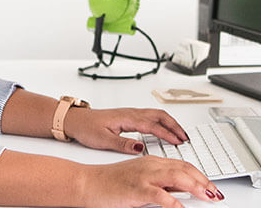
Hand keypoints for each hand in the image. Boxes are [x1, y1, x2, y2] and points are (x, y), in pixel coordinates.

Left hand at [64, 107, 188, 154]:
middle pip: (159, 116)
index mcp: (127, 118)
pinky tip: (164, 129)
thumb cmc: (86, 128)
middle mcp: (131, 113)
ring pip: (156, 114)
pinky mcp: (128, 116)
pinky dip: (162, 122)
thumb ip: (123, 144)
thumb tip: (140, 148)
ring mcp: (130, 113)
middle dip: (174, 126)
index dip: (167, 134)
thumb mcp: (103, 140)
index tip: (178, 141)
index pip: (153, 125)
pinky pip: (150, 116)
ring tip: (179, 134)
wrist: (75, 120)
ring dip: (170, 123)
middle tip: (185, 137)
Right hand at [79, 156, 222, 207]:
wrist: (88, 183)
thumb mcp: (140, 180)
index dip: (201, 175)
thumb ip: (160, 184)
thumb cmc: (111, 183)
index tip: (211, 186)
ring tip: (207, 197)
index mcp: (153, 162)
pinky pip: (160, 196)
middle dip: (204, 182)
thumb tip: (180, 192)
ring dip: (196, 187)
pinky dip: (174, 202)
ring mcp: (144, 176)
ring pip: (177, 177)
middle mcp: (151, 165)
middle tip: (215, 193)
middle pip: (185, 169)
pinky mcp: (137, 189)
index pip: (184, 165)